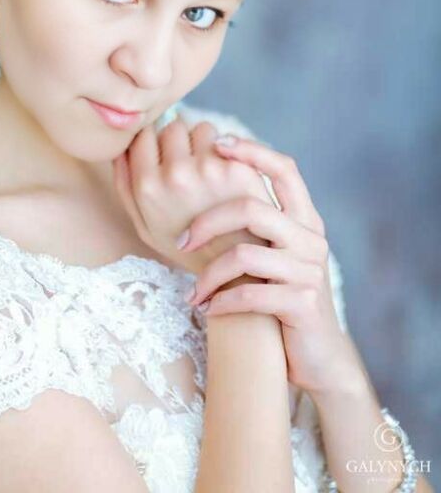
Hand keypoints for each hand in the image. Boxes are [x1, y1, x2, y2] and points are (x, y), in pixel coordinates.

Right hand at [112, 117, 277, 275]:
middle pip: (172, 127)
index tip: (163, 156)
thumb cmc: (185, 246)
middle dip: (179, 141)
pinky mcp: (236, 168)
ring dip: (203, 143)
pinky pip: (226, 141)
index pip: (144, 134)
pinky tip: (226, 178)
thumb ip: (125, 185)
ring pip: (201, 129)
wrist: (232, 269)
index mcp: (147, 187)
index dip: (153, 141)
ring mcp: (208, 170)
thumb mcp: (143, 226)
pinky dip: (226, 153)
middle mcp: (176, 175)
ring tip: (208, 172)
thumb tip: (119, 146)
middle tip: (187, 166)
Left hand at [181, 135, 358, 393]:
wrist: (317, 355)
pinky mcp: (303, 303)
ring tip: (193, 291)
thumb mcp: (272, 253)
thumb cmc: (280, 295)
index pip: (284, 168)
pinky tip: (208, 309)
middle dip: (208, 221)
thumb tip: (205, 182)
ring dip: (209, 274)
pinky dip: (222, 301)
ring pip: (244, 255)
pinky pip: (249, 294)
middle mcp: (311, 238)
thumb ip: (253, 223)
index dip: (252, 151)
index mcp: (303, 218)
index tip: (217, 142)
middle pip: (252, 208)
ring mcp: (309, 270)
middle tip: (182, 241)